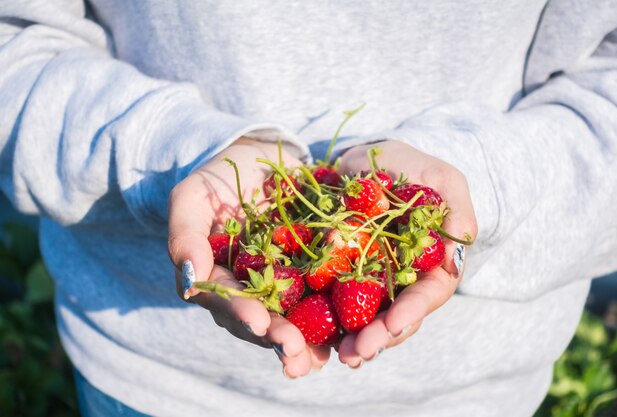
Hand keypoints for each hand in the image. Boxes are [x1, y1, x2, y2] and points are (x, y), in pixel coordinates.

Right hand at [167, 138, 329, 377]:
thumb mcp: (192, 199)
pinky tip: (346, 334)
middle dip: (278, 338)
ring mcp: (282, 284)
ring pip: (292, 320)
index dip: (241, 313)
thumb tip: (191, 283)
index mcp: (218, 279)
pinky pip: (324, 298)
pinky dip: (334, 317)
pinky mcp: (313, 273)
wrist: (259, 159)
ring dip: (306, 342)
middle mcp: (249, 290)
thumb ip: (184, 237)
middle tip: (295, 350)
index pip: (226, 301)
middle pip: (261, 321)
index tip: (258, 322)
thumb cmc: (217, 180)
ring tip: (319, 357)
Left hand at [335, 140, 477, 366]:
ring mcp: (370, 280)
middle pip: (396, 317)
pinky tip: (309, 338)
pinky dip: (323, 321)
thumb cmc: (410, 168)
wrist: (366, 160)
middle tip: (357, 353)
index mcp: (431, 263)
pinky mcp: (339, 274)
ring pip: (365, 318)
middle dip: (379, 337)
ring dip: (353, 339)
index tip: (394, 323)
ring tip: (339, 356)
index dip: (413, 310)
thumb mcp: (441, 179)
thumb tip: (461, 248)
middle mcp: (402, 280)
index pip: (428, 293)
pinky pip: (332, 302)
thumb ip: (456, 208)